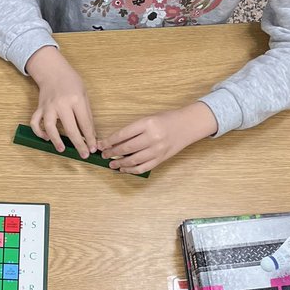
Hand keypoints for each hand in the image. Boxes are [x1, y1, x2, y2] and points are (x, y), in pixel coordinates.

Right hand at [26, 46, 96, 157]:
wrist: (53, 71)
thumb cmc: (71, 82)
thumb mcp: (84, 94)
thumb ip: (86, 114)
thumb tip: (90, 134)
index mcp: (76, 100)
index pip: (85, 123)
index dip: (90, 137)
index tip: (93, 148)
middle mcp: (61, 104)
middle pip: (70, 129)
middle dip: (79, 144)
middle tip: (84, 154)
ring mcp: (48, 107)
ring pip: (50, 127)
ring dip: (56, 140)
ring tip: (62, 149)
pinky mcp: (39, 108)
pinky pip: (35, 122)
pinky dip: (39, 132)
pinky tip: (46, 137)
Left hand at [99, 102, 215, 173]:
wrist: (187, 125)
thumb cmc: (166, 119)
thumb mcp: (148, 119)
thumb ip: (133, 130)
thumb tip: (113, 141)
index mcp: (147, 123)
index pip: (122, 134)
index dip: (109, 141)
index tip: (101, 145)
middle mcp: (152, 137)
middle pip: (126, 148)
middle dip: (112, 153)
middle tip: (104, 155)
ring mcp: (157, 150)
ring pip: (133, 160)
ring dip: (119, 164)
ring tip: (111, 164)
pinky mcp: (161, 159)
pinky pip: (143, 168)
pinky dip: (131, 170)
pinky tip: (123, 169)